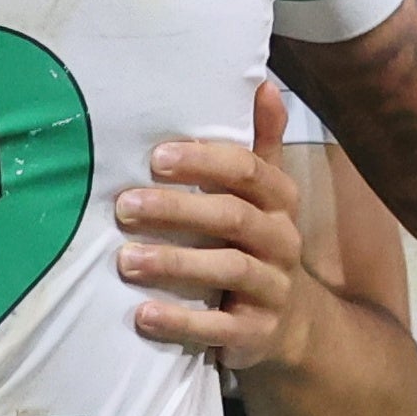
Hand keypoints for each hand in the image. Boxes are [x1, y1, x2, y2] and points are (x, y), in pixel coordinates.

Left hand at [119, 86, 311, 372]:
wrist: (293, 324)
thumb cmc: (257, 242)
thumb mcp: (263, 193)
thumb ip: (259, 143)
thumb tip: (261, 81)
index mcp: (278, 199)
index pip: (247, 170)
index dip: (202, 161)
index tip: (155, 157)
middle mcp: (281, 239)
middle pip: (233, 216)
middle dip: (177, 209)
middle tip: (123, 205)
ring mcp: (273, 288)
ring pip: (229, 269)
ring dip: (174, 263)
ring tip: (124, 260)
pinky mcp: (257, 333)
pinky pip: (222, 327)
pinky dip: (181, 321)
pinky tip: (142, 315)